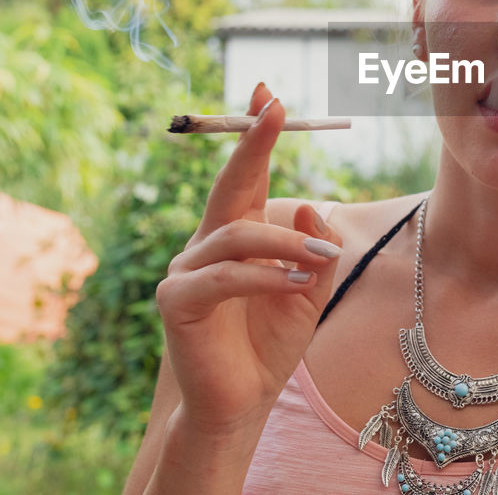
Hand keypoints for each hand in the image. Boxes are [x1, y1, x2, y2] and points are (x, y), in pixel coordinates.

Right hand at [154, 83, 342, 437]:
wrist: (241, 403)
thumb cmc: (269, 346)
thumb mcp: (307, 294)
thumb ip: (314, 253)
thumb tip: (309, 208)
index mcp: (237, 236)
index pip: (247, 178)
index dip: (257, 138)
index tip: (270, 95)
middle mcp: (207, 244)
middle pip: (230, 184)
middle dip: (252, 144)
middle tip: (275, 108)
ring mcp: (187, 270)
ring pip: (238, 235)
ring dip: (285, 244)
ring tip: (320, 262)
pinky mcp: (178, 301)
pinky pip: (223, 276)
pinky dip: (262, 277)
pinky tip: (293, 285)